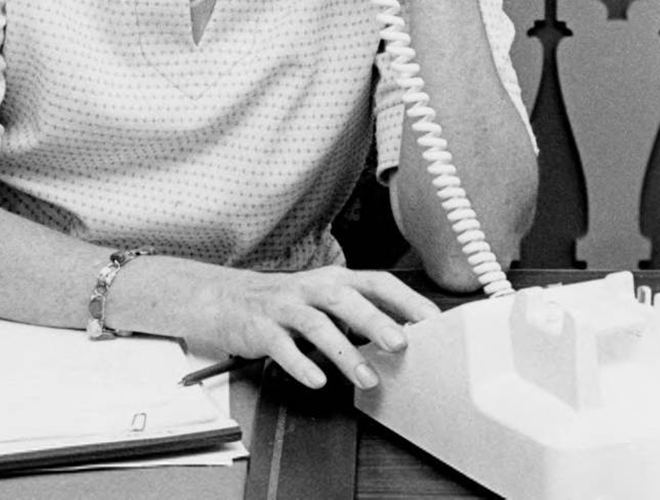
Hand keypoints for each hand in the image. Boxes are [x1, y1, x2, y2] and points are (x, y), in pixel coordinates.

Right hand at [195, 264, 438, 389]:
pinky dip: (300, 364)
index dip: (404, 299)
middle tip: (400, 345)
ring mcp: (284, 307)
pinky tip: (316, 380)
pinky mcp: (261, 329)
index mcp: (333, 279)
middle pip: (345, 299)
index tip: (432, 321)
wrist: (227, 300)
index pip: (375, 282)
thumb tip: (407, 336)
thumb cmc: (287, 304)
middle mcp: (311, 288)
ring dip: (344, 352)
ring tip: (366, 378)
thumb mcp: (325, 299)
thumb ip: (360, 313)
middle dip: (374, 321)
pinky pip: (281, 347)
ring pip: (316, 325)